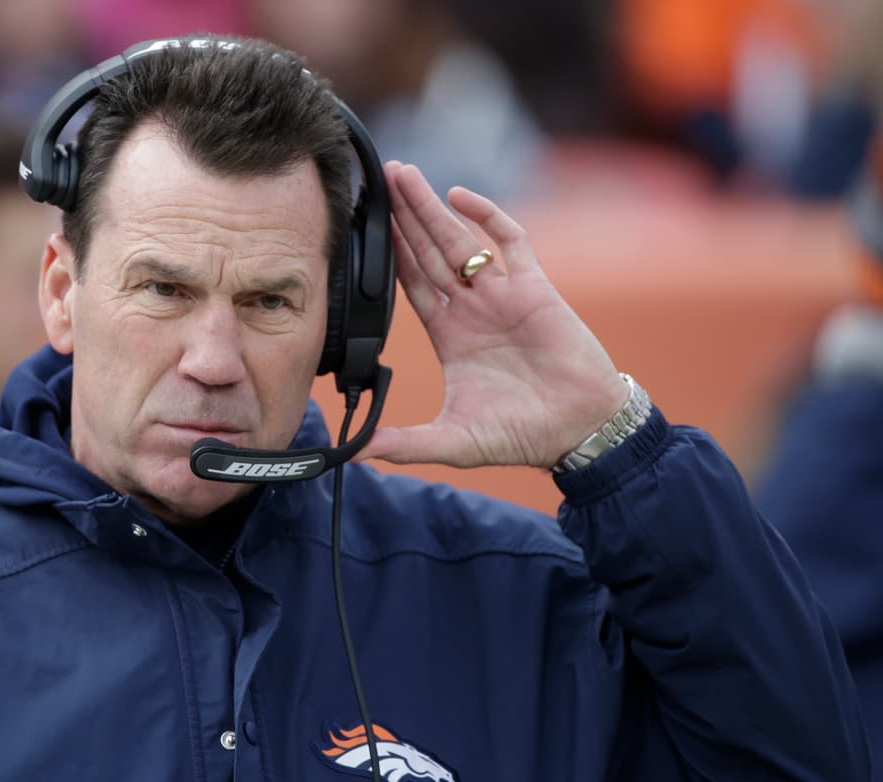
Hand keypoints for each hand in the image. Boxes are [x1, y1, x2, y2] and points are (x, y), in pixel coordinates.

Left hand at [358, 162, 628, 469]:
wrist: (580, 430)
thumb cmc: (521, 435)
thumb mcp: (452, 441)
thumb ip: (403, 443)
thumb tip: (352, 454)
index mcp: (449, 335)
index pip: (410, 285)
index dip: (388, 255)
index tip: (361, 228)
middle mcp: (472, 308)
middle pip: (429, 252)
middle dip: (404, 216)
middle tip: (377, 179)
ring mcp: (502, 294)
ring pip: (460, 240)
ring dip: (431, 208)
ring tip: (403, 174)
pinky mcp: (535, 288)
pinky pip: (510, 241)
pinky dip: (487, 216)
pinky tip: (460, 196)